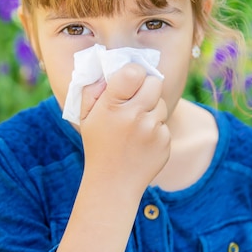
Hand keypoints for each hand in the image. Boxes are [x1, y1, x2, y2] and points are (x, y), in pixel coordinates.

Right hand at [79, 63, 170, 192]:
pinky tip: (142, 142)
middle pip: (155, 83)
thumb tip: (108, 68)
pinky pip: (165, 125)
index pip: (134, 72)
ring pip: (161, 104)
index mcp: (111, 106)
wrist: (113, 183)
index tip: (130, 81)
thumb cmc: (98, 145)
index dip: (134, 73)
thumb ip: (92, 88)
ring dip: (152, 109)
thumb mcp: (86, 116)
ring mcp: (152, 130)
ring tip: (136, 125)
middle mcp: (134, 116)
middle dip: (147, 87)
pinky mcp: (165, 142)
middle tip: (137, 100)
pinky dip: (156, 130)